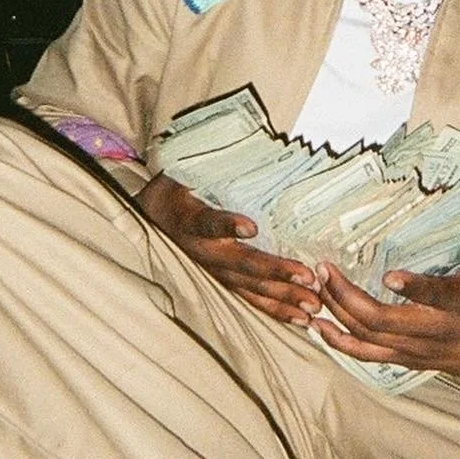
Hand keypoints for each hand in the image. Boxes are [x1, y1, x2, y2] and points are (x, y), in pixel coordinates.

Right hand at [136, 173, 321, 325]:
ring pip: (249, 289)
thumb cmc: (176, 190)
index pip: (208, 222)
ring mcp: (213, 271)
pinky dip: (275, 311)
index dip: (226, 224)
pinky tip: (300, 320)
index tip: (249, 226)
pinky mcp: (222, 283)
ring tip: (310, 307)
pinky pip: (250, 300)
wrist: (148, 219)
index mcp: (191, 220)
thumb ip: (210, 166)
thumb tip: (248, 139)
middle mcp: (202, 252)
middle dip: (275, 272)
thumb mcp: (185, 172)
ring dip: (281, 298)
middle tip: (308, 278)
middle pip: (240, 263)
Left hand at [314, 253, 459, 392]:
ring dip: (338, 315)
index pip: (438, 296)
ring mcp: (421, 351)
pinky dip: (342, 343)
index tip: (390, 275)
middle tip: (325, 269)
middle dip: (348, 297)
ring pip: (370, 340)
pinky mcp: (412, 361)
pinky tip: (320, 328)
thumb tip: (440, 196)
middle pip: (384, 321)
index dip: (415, 287)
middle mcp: (437, 330)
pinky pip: (370, 356)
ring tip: (316, 290)